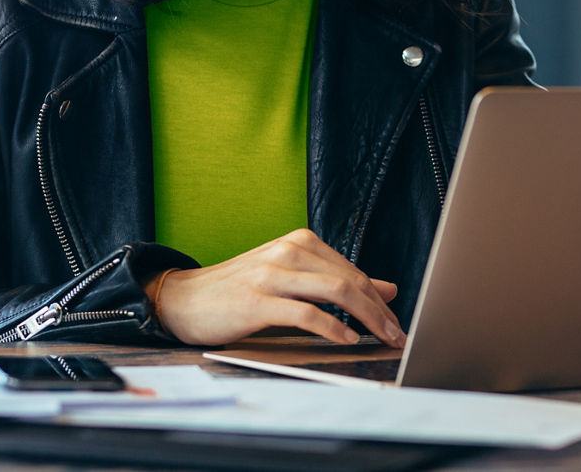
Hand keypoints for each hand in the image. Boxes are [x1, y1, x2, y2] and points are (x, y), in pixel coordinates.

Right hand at [148, 228, 405, 347]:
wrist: (183, 298)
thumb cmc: (239, 290)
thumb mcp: (292, 278)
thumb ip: (336, 281)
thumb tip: (387, 289)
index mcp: (300, 242)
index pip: (353, 271)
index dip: (379, 299)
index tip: (396, 322)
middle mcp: (289, 251)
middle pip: (350, 280)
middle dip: (380, 311)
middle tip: (398, 335)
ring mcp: (272, 273)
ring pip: (335, 291)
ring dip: (366, 318)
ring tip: (381, 338)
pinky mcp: (257, 301)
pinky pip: (306, 313)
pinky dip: (332, 328)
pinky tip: (346, 339)